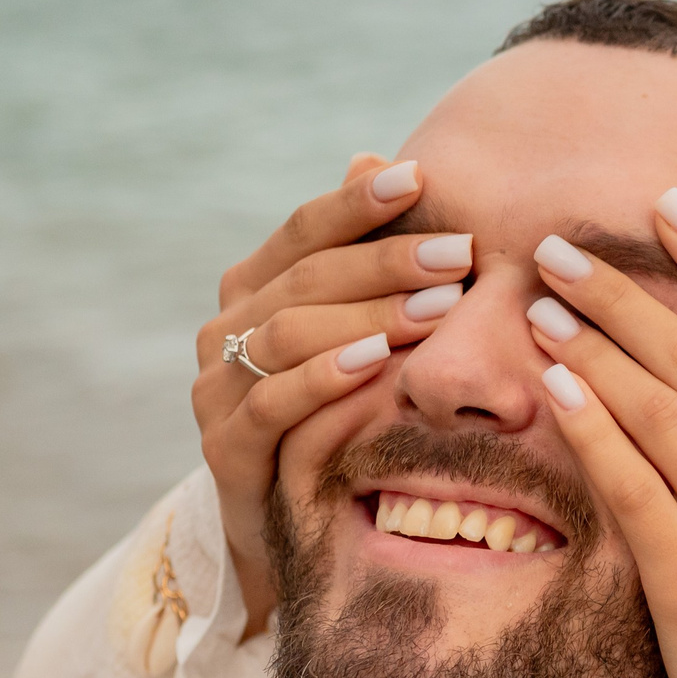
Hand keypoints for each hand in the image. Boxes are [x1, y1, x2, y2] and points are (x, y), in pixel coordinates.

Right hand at [194, 154, 471, 637]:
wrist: (299, 525)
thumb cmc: (344, 414)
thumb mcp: (360, 332)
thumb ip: (365, 256)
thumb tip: (375, 152)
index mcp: (255, 287)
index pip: (305, 229)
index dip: (357, 200)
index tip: (422, 176)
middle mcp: (227, 330)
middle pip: (306, 277)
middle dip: (386, 260)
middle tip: (459, 254)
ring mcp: (217, 389)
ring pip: (289, 333)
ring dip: (367, 315)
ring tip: (437, 307)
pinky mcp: (226, 450)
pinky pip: (270, 403)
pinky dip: (323, 377)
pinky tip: (375, 362)